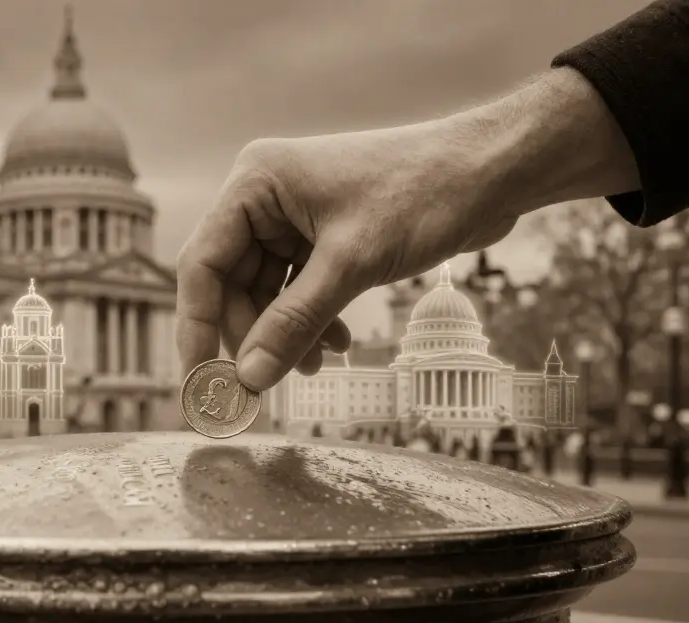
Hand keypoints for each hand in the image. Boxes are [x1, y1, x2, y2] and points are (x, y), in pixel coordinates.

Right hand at [175, 123, 517, 391]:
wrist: (491, 171)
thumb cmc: (422, 194)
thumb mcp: (351, 265)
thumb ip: (294, 323)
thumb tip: (249, 379)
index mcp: (255, 182)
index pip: (203, 262)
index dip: (197, 325)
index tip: (200, 381)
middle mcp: (266, 196)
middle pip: (232, 283)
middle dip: (253, 335)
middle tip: (266, 385)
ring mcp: (294, 216)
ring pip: (266, 292)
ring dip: (286, 333)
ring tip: (319, 365)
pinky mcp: (324, 235)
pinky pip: (297, 288)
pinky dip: (310, 320)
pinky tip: (337, 345)